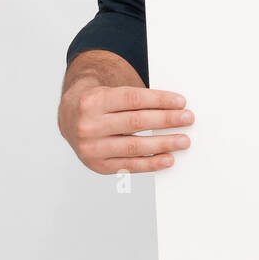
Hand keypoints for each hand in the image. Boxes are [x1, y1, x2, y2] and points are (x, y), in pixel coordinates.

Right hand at [59, 83, 193, 174]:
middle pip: (135, 122)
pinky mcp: (97, 165)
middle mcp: (89, 125)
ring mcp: (92, 147)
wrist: (70, 119)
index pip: (133, 99)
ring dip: (163, 144)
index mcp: (93, 101)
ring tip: (183, 141)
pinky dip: (151, 163)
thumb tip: (174, 108)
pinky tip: (168, 159)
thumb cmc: (100, 104)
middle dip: (166, 120)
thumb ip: (135, 101)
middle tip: (188, 119)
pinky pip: (129, 166)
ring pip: (134, 146)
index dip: (159, 100)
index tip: (181, 102)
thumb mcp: (110, 93)